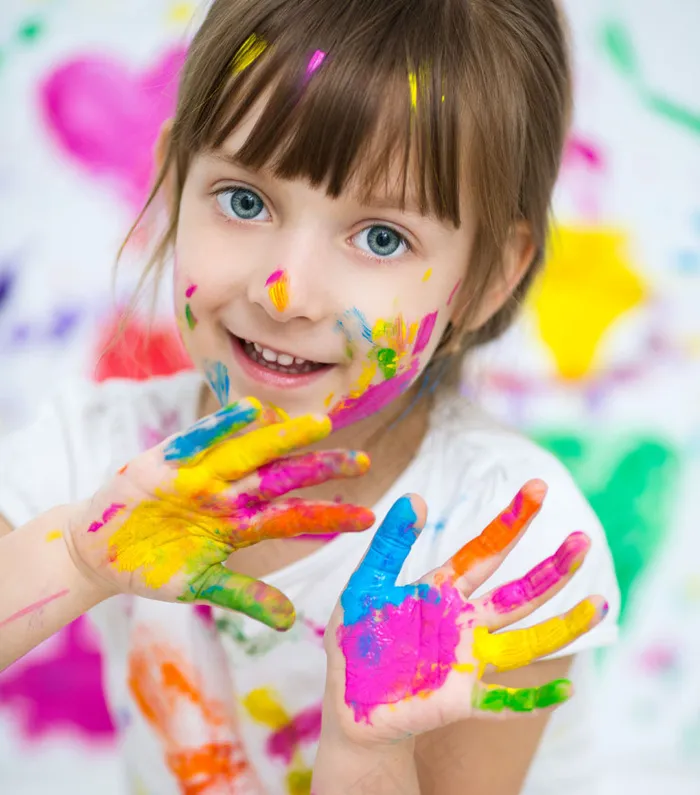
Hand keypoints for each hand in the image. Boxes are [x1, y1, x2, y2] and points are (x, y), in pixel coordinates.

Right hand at [65, 398, 373, 628]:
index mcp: (239, 524)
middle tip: (363, 461)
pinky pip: (197, 441)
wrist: (99, 554)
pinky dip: (220, 427)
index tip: (369, 516)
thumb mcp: (202, 585)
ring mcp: (199, 477)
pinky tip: (250, 410)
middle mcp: (227, 495)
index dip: (329, 515)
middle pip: (282, 477)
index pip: (293, 515)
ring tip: (319, 425)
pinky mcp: (165, 463)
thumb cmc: (156, 566)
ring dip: (283, 439)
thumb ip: (245, 595)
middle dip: (321, 468)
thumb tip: (290, 620)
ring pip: (249, 454)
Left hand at [323, 479, 607, 744]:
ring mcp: (468, 660)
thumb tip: (416, 498)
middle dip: (550, 568)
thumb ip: (390, 545)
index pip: (485, 550)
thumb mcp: (365, 584)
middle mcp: (465, 621)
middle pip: (517, 592)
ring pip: (525, 641)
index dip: (512, 520)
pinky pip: (504, 702)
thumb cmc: (358, 638)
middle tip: (581, 540)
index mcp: (443, 589)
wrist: (348, 700)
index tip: (537, 487)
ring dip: (562, 626)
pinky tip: (566, 693)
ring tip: (598, 604)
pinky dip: (533, 699)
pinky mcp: (461, 699)